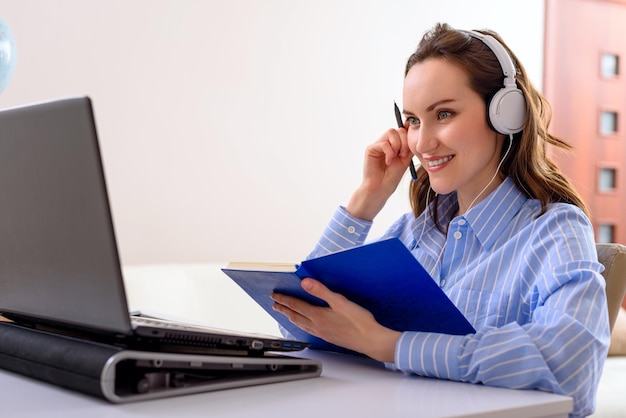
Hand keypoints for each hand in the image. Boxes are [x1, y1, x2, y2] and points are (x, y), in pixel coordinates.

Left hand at [271, 278, 399, 361]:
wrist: (371, 340)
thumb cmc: (359, 322)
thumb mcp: (340, 301)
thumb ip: (321, 291)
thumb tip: (305, 283)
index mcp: (318, 316)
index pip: (296, 306)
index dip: (284, 299)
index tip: (275, 296)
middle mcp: (317, 326)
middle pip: (295, 316)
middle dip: (283, 309)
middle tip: (275, 304)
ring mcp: (322, 333)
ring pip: (301, 324)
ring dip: (291, 317)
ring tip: (286, 314)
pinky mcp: (329, 337)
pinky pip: (309, 330)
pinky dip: (302, 325)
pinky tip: (306, 325)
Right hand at [347, 128, 413, 220]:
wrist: (381, 188)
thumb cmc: (392, 177)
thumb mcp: (405, 159)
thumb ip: (408, 146)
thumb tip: (413, 131)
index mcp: (394, 144)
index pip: (402, 130)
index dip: (408, 133)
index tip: (411, 144)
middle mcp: (385, 143)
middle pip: (397, 130)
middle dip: (404, 141)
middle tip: (403, 155)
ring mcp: (377, 145)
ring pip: (391, 132)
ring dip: (397, 145)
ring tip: (396, 157)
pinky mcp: (370, 149)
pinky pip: (383, 143)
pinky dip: (389, 153)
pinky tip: (388, 162)